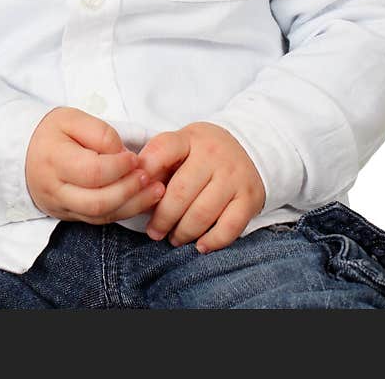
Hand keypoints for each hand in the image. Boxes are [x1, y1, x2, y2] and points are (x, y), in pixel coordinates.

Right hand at [25, 107, 165, 223]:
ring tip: (156, 191)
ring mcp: (61, 206)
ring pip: (100, 216)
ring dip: (132, 205)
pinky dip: (123, 212)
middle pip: (97, 201)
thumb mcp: (72, 118)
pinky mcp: (68, 216)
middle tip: (150, 177)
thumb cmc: (52, 131)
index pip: (92, 172)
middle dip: (130, 191)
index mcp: (54, 159)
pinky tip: (141, 200)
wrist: (24, 152)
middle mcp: (55, 189)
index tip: (135, 157)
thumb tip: (124, 154)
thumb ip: (100, 133)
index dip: (119, 167)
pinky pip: (98, 220)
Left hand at [136, 122, 265, 253]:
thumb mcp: (180, 146)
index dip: (145, 172)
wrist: (248, 147)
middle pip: (180, 192)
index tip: (135, 192)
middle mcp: (213, 154)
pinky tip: (200, 246)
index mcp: (190, 138)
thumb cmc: (202, 153)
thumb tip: (135, 190)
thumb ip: (158, 163)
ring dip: (183, 232)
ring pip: (203, 212)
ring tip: (174, 238)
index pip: (163, 150)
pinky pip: (230, 226)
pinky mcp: (249, 197)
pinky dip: (213, 241)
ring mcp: (234, 176)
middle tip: (154, 231)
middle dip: (162, 217)